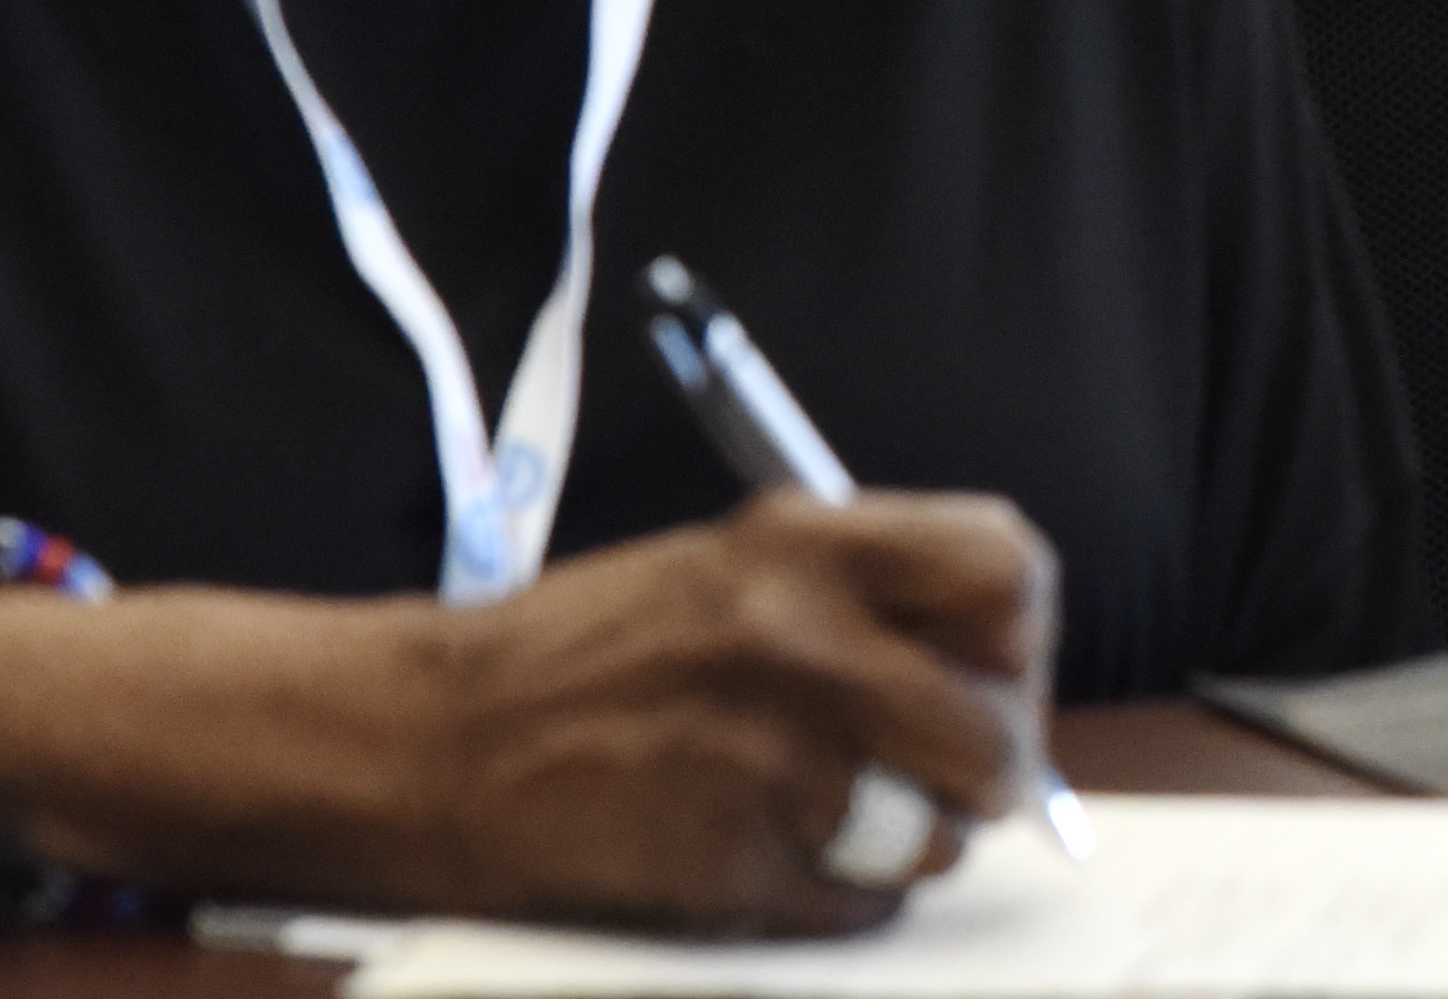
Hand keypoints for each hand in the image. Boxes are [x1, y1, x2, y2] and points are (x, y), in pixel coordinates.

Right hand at [404, 493, 1059, 931]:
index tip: (995, 669)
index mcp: (807, 542)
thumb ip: (860, 600)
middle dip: (985, 769)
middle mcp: (804, 639)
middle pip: (994, 727)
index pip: (1006, 569)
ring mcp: (771, 757)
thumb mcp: (733, 569)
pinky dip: (834, 897)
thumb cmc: (582, 655)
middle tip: (947, 777)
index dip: (1019, 635)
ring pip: (937, 834)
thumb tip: (989, 668)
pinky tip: (770, 858)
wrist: (428, 738)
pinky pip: (854, 905)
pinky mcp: (733, 861)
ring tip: (841, 820)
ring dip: (907, 843)